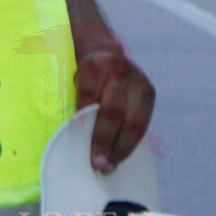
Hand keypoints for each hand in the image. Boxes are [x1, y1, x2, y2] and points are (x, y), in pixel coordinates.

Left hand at [71, 22, 153, 170]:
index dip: (84, 121)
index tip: (78, 143)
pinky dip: (133, 142)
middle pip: (113, 110)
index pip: (88, 96)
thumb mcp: (71, 76)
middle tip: (98, 164)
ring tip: (111, 165)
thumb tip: (65, 137)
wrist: (105, 50)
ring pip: (133, 120)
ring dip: (122, 147)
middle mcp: (118, 70)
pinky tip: (122, 155)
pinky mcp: (149, 91)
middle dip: (105, 140)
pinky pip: (143, 122)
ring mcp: (138, 80)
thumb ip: (71, 99)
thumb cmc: (82, 73)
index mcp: (93, 64)